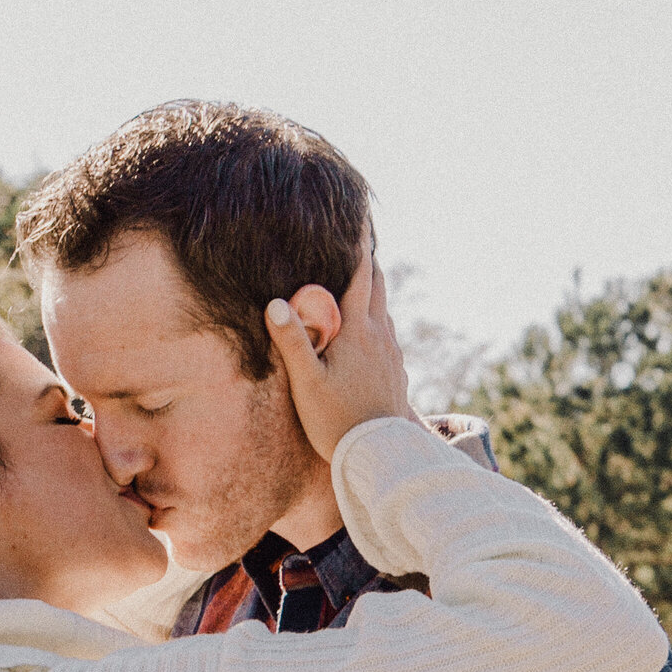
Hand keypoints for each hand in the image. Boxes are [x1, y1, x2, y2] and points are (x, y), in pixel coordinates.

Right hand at [267, 238, 412, 462]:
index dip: (360, 242)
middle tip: (358, 240)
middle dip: (368, 261)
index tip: (361, 214)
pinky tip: (368, 333)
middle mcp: (381, 336)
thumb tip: (274, 302)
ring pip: (384, 311)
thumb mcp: (307, 383)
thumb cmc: (337, 422)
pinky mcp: (397, 374)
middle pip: (379, 286)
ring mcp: (392, 355)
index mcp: (359, 331)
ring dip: (373, 291)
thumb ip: (292, 341)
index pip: (361, 274)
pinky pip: (387, 336)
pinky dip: (376, 321)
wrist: (379, 457)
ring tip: (359, 282)